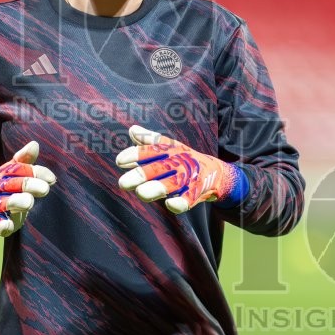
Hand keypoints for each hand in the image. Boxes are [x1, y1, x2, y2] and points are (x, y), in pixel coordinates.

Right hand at [0, 141, 55, 236]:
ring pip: (6, 202)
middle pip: (15, 183)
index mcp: (5, 172)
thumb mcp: (16, 171)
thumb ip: (25, 159)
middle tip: (45, 189)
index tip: (51, 179)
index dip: (36, 172)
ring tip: (29, 202)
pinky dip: (2, 225)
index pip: (20, 169)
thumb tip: (34, 144)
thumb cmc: (9, 187)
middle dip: (29, 184)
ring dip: (17, 201)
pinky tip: (7, 226)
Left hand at [116, 125, 246, 213]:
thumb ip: (149, 141)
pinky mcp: (197, 192)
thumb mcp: (169, 148)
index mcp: (170, 150)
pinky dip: (181, 202)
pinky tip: (171, 205)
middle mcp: (179, 161)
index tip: (120, 161)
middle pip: (159, 167)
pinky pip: (189, 198)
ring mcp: (189, 177)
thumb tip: (132, 130)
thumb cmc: (183, 159)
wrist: (215, 172)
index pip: (151, 150)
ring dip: (157, 188)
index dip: (136, 155)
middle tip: (123, 183)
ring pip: (172, 183)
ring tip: (141, 193)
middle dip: (141, 175)